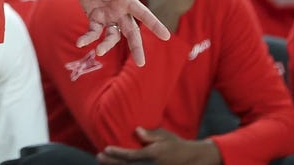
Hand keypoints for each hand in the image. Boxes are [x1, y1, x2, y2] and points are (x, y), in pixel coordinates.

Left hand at [74, 0, 171, 65]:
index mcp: (127, 0)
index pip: (144, 14)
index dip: (155, 24)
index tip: (166, 36)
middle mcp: (120, 12)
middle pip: (131, 32)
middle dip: (136, 47)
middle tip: (141, 63)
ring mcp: (108, 17)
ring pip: (112, 36)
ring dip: (107, 45)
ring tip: (99, 52)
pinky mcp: (95, 19)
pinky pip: (93, 32)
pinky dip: (88, 38)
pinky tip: (80, 43)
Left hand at [98, 127, 220, 164]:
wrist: (195, 160)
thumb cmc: (178, 145)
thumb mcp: (166, 137)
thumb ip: (150, 135)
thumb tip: (136, 131)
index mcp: (154, 155)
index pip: (131, 156)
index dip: (117, 153)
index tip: (106, 149)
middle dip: (112, 163)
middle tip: (99, 157)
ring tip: (104, 162)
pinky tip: (118, 164)